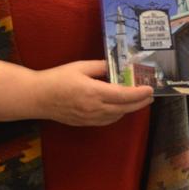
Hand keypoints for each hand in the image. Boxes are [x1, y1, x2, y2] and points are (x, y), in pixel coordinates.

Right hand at [33, 60, 154, 126]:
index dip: (139, 93)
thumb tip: (114, 66)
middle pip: (124, 108)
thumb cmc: (57, 78)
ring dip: (129, 109)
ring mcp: (90, 118)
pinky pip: (106, 121)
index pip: (123, 95)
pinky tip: (119, 108)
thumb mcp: (79, 66)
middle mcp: (95, 108)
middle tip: (150, 96)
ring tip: (138, 101)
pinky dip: (117, 115)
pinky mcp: (85, 123)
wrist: (38, 97)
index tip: (150, 89)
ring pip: (116, 116)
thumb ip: (99, 66)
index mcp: (94, 92)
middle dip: (140, 103)